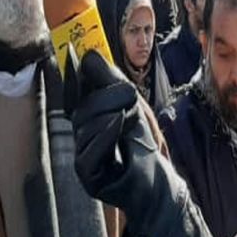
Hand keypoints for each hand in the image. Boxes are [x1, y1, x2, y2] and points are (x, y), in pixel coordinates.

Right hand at [68, 50, 159, 214]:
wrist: (159, 180)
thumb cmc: (145, 143)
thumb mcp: (132, 104)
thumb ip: (111, 81)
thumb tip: (88, 56)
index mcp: (90, 115)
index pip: (77, 92)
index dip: (80, 77)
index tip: (80, 58)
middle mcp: (82, 133)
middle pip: (83, 106)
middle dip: (110, 98)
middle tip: (132, 103)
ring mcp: (81, 152)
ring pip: (86, 124)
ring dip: (114, 118)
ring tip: (133, 124)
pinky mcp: (86, 172)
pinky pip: (89, 148)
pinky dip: (107, 134)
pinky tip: (121, 127)